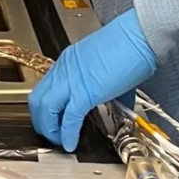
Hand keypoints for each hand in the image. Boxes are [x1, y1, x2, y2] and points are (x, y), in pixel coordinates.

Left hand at [28, 10, 158, 150]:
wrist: (140, 35)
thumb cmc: (131, 43)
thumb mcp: (108, 66)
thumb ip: (109, 87)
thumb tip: (120, 105)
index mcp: (69, 61)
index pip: (46, 88)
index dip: (46, 108)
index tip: (52, 120)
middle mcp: (65, 69)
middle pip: (37, 99)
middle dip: (41, 120)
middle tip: (50, 134)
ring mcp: (72, 80)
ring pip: (44, 109)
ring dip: (49, 129)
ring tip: (58, 141)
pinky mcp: (85, 92)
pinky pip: (69, 118)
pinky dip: (67, 134)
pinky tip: (70, 143)